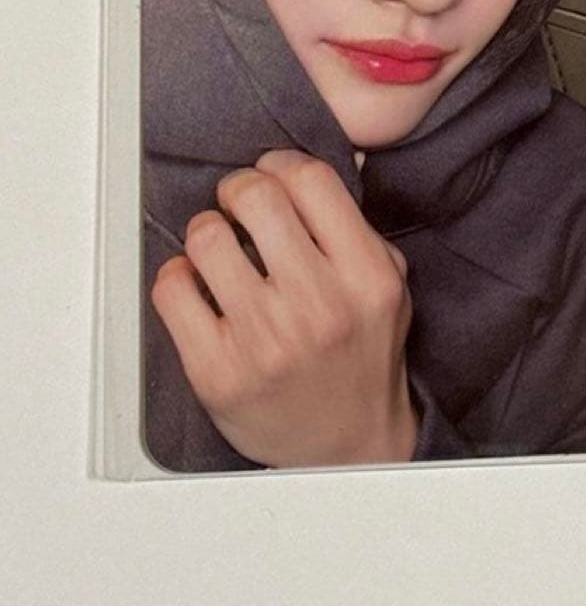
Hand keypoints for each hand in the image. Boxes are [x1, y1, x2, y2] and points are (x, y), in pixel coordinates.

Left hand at [151, 150, 417, 466]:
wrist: (350, 447)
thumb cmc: (363, 356)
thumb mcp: (389, 286)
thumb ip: (357, 227)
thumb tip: (316, 164)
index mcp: (366, 277)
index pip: (310, 180)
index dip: (280, 163)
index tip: (271, 173)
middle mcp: (318, 306)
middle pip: (256, 198)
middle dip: (239, 189)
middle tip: (238, 202)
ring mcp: (265, 341)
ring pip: (206, 238)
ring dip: (207, 232)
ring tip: (218, 248)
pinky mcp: (218, 373)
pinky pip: (172, 290)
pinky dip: (177, 276)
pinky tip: (197, 285)